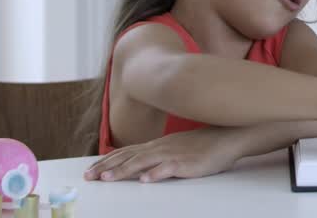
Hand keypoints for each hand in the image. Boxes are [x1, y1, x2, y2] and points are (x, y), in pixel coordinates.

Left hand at [84, 127, 245, 182]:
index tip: (90, 170)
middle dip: (106, 167)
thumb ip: (157, 154)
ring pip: (143, 162)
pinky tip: (145, 180)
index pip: (126, 152)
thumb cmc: (202, 144)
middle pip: (128, 157)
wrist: (227, 137)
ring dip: (124, 170)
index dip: (106, 161)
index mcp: (156, 145)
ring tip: (109, 178)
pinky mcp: (186, 163)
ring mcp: (172, 154)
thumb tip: (139, 165)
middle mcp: (160, 147)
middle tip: (89, 177)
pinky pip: (169, 168)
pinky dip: (156, 173)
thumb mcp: (175, 147)